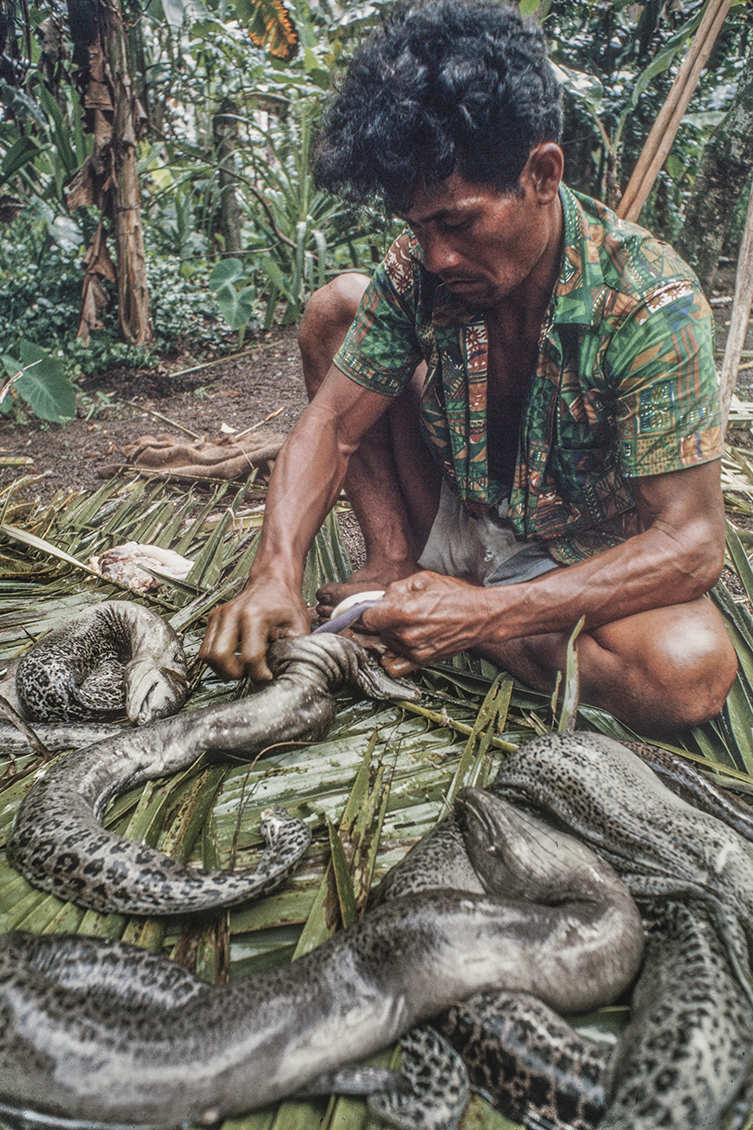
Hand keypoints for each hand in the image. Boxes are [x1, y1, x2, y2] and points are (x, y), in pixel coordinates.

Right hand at [199, 579, 310, 681]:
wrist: (272, 582)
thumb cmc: (286, 603)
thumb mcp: (299, 625)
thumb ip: (294, 648)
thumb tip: (288, 669)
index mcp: (255, 616)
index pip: (250, 657)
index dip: (259, 674)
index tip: (268, 676)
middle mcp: (233, 614)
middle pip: (219, 656)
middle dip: (233, 673)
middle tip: (249, 674)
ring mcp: (220, 615)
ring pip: (207, 654)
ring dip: (221, 669)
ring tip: (240, 668)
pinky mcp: (214, 618)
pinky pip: (205, 647)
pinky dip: (217, 659)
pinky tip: (234, 658)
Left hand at [360, 571, 493, 665]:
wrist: (481, 615)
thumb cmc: (456, 595)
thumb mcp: (423, 579)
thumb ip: (396, 588)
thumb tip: (381, 597)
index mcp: (403, 612)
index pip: (366, 619)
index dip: (366, 613)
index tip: (369, 611)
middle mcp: (405, 634)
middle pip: (375, 633)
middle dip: (380, 622)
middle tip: (393, 614)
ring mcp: (413, 650)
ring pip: (385, 646)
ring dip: (388, 637)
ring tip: (405, 625)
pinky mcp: (422, 661)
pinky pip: (394, 666)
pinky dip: (392, 657)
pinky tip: (400, 645)